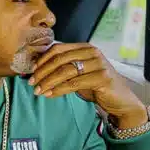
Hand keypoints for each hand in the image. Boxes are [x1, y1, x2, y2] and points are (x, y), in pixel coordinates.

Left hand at [26, 42, 146, 123]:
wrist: (119, 101)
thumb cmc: (95, 86)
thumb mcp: (77, 75)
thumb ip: (61, 70)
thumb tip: (35, 71)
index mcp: (85, 48)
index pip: (58, 49)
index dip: (42, 59)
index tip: (30, 70)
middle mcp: (93, 52)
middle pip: (59, 59)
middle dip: (42, 72)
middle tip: (30, 82)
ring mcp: (99, 64)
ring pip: (65, 71)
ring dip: (48, 82)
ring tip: (37, 90)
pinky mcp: (103, 77)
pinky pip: (74, 83)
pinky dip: (59, 89)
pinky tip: (50, 94)